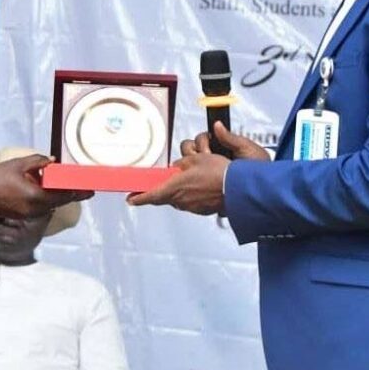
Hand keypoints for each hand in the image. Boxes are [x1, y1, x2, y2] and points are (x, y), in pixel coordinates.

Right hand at [0, 154, 92, 218]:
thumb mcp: (20, 164)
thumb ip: (39, 162)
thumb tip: (52, 161)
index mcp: (36, 197)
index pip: (63, 195)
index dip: (77, 192)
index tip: (89, 189)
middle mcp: (35, 209)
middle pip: (59, 202)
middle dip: (71, 194)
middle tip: (84, 188)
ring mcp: (29, 214)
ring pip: (51, 205)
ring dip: (59, 196)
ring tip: (67, 185)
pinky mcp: (23, 215)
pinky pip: (41, 206)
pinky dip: (47, 198)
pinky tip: (48, 188)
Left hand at [126, 122, 269, 214]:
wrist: (238, 188)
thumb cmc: (218, 172)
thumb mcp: (196, 159)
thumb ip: (182, 164)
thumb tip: (177, 167)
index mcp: (175, 187)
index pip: (151, 195)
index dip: (139, 198)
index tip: (131, 199)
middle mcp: (180, 200)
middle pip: (165, 196)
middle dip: (163, 189)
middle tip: (165, 182)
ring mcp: (191, 207)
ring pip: (179, 198)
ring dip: (180, 191)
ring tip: (192, 180)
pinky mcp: (202, 210)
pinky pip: (191, 202)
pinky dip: (193, 194)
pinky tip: (202, 186)